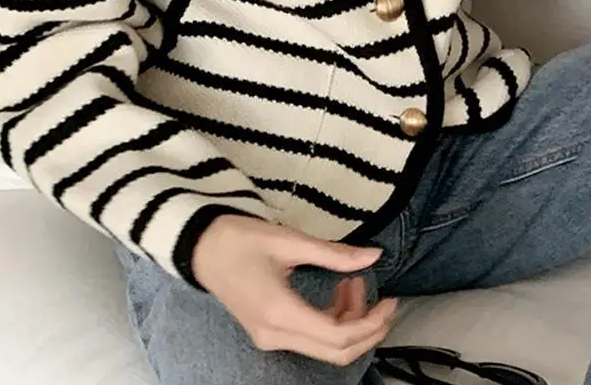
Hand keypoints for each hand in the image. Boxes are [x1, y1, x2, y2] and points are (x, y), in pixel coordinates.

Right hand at [192, 215, 397, 365]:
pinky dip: (332, 319)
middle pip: (336, 352)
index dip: (371, 322)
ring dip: (349, 320)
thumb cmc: (238, 238)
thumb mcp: (288, 240)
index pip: (338, 336)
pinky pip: (310, 338)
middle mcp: (275, 335)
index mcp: (280, 312)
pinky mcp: (269, 332)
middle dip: (367, 327)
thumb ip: (333, 253)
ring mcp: (270, 338)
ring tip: (352, 279)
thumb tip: (373, 255)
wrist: (200, 247)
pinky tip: (337, 289)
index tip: (390, 299)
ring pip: (325, 348)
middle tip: (383, 297)